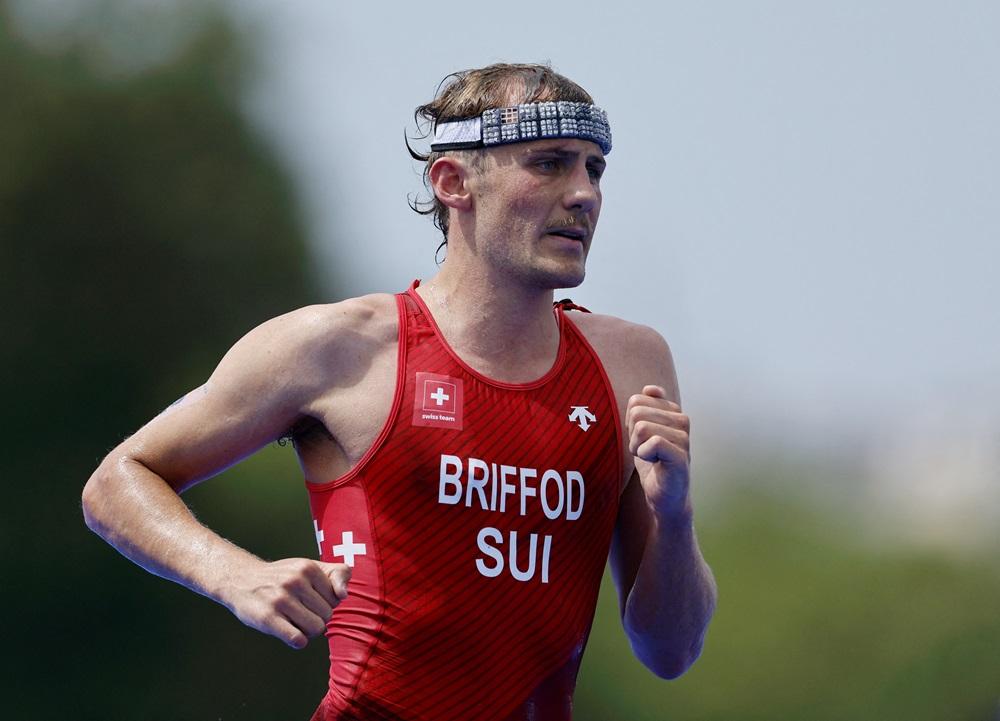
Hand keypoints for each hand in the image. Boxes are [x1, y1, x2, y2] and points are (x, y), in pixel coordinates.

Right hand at [222, 557, 350, 648]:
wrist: (240, 579)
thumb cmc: (281, 577)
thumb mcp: (309, 566)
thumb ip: (336, 574)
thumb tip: (344, 595)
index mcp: (308, 567)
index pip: (336, 598)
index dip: (325, 603)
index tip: (311, 599)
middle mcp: (296, 581)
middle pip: (327, 616)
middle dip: (317, 618)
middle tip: (300, 612)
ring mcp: (281, 599)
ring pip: (316, 629)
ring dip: (308, 631)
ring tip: (294, 622)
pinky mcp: (268, 618)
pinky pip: (298, 639)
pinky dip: (298, 641)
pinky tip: (289, 632)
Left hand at [626, 385, 690, 513]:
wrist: (665, 496)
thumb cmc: (653, 464)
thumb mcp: (643, 432)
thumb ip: (644, 408)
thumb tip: (649, 388)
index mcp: (672, 410)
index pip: (636, 401)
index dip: (629, 423)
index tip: (641, 438)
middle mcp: (682, 420)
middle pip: (637, 413)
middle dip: (632, 435)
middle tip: (645, 451)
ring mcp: (684, 437)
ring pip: (642, 427)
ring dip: (637, 447)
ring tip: (651, 458)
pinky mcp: (681, 455)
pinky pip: (652, 442)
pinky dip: (644, 455)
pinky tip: (655, 463)